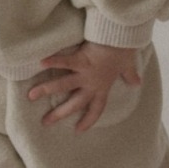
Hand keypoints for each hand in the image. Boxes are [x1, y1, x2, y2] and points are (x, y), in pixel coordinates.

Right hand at [27, 41, 141, 132]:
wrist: (122, 37)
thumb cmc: (123, 50)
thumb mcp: (127, 66)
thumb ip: (130, 75)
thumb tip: (137, 83)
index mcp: (103, 86)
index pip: (96, 108)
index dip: (88, 120)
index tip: (78, 130)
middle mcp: (93, 83)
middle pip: (75, 104)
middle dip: (59, 114)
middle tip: (45, 122)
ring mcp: (86, 73)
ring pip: (64, 85)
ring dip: (46, 90)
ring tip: (31, 95)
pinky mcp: (82, 59)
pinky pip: (65, 61)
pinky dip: (53, 61)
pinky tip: (40, 63)